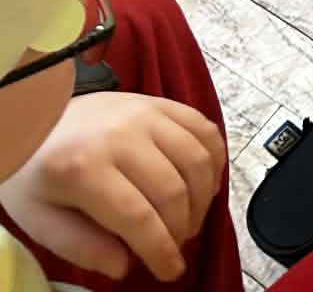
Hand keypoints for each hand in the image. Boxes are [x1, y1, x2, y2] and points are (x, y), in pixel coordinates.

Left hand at [0, 91, 226, 281]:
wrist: (35, 118)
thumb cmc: (36, 173)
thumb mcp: (40, 219)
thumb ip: (80, 246)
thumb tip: (125, 265)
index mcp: (83, 168)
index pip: (137, 216)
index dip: (160, 249)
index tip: (170, 271)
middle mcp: (121, 135)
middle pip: (172, 191)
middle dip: (182, 229)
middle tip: (176, 245)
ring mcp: (146, 113)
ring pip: (196, 160)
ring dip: (203, 199)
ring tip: (190, 219)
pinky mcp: (162, 103)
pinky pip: (205, 130)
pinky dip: (215, 161)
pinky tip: (205, 184)